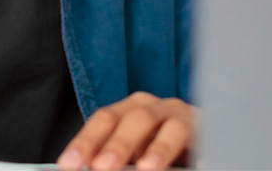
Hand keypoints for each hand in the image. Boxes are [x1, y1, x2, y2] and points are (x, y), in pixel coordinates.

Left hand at [56, 92, 196, 170]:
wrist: (197, 137)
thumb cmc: (155, 146)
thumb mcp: (132, 151)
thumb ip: (115, 159)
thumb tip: (91, 170)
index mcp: (128, 110)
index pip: (103, 119)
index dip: (86, 141)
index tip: (68, 164)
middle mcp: (153, 107)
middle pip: (133, 118)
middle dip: (117, 144)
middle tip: (101, 167)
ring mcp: (179, 115)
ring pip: (170, 126)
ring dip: (157, 149)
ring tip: (145, 169)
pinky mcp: (203, 129)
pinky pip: (198, 138)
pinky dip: (194, 154)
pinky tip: (188, 165)